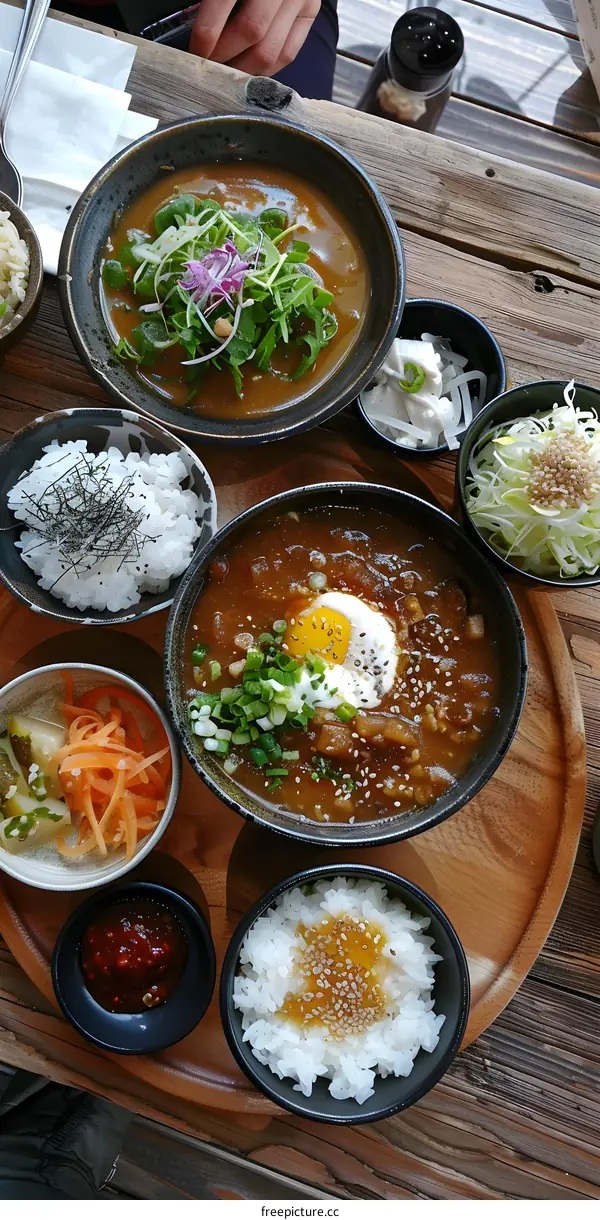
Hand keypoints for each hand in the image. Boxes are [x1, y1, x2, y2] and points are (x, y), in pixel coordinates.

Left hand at [191, 0, 320, 75]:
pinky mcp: (309, 11)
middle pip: (251, 32)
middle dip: (224, 56)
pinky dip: (265, 69)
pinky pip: (288, 53)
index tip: (195, 49)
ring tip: (226, 72)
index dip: (206, 33)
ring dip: (243, 71)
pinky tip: (248, 71)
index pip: (224, 4)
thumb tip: (199, 28)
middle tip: (208, 65)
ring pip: (270, 51)